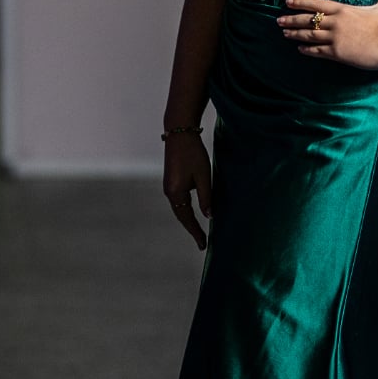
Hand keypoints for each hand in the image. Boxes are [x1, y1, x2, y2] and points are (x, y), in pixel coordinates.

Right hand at [163, 132, 211, 250]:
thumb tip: (209, 216)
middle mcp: (169, 192)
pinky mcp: (171, 180)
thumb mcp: (204, 176)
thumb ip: (206, 197)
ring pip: (179, 208)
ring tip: (199, 231)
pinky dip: (186, 209)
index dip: (196, 232)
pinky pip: (179, 200)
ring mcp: (169, 186)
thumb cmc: (193, 153)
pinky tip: (193, 211)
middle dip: (192, 229)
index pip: (187, 218)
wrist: (179, 133)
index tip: (203, 245)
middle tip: (202, 242)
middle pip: (181, 216)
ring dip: (188, 219)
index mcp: (176, 193)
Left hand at [278, 0, 377, 68]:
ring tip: (285, 34)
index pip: (316, 3)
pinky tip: (300, 49)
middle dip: (292, 20)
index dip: (300, 2)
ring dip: (295, 34)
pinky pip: (317, 50)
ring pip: (309, 35)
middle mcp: (335, 22)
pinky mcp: (337, 52)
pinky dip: (307, 50)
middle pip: (308, 19)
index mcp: (343, 9)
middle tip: (279, 20)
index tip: (288, 2)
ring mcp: (334, 37)